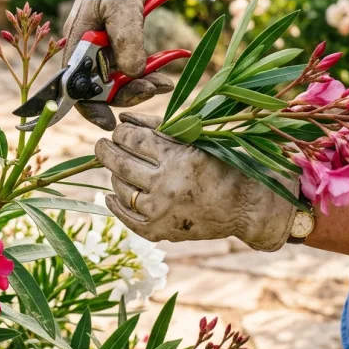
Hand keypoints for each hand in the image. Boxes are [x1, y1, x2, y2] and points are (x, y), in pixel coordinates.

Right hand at [63, 0, 173, 129]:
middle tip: (156, 87)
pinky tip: (168, 65)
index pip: (74, 88)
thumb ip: (127, 37)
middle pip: (101, 90)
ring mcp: (102, 52)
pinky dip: (149, 72)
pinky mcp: (119, 49)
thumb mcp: (123, 3)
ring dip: (142, 85)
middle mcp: (86, 52)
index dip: (89, 108)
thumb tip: (132, 73)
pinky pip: (131, 70)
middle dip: (128, 93)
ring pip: (119, 83)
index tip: (109, 122)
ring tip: (165, 81)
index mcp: (76, 43)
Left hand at [94, 113, 298, 250]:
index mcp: (178, 158)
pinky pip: (126, 218)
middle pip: (121, 163)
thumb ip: (159, 127)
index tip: (119, 130)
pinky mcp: (160, 231)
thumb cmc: (222, 166)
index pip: (134, 140)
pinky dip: (114, 205)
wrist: (247, 206)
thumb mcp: (195, 140)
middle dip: (106, 150)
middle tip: (102, 144)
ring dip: (113, 174)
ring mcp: (161, 211)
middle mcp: (167, 185)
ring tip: (115, 166)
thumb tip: (124, 118)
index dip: (121, 133)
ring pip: (121, 188)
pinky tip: (109, 194)